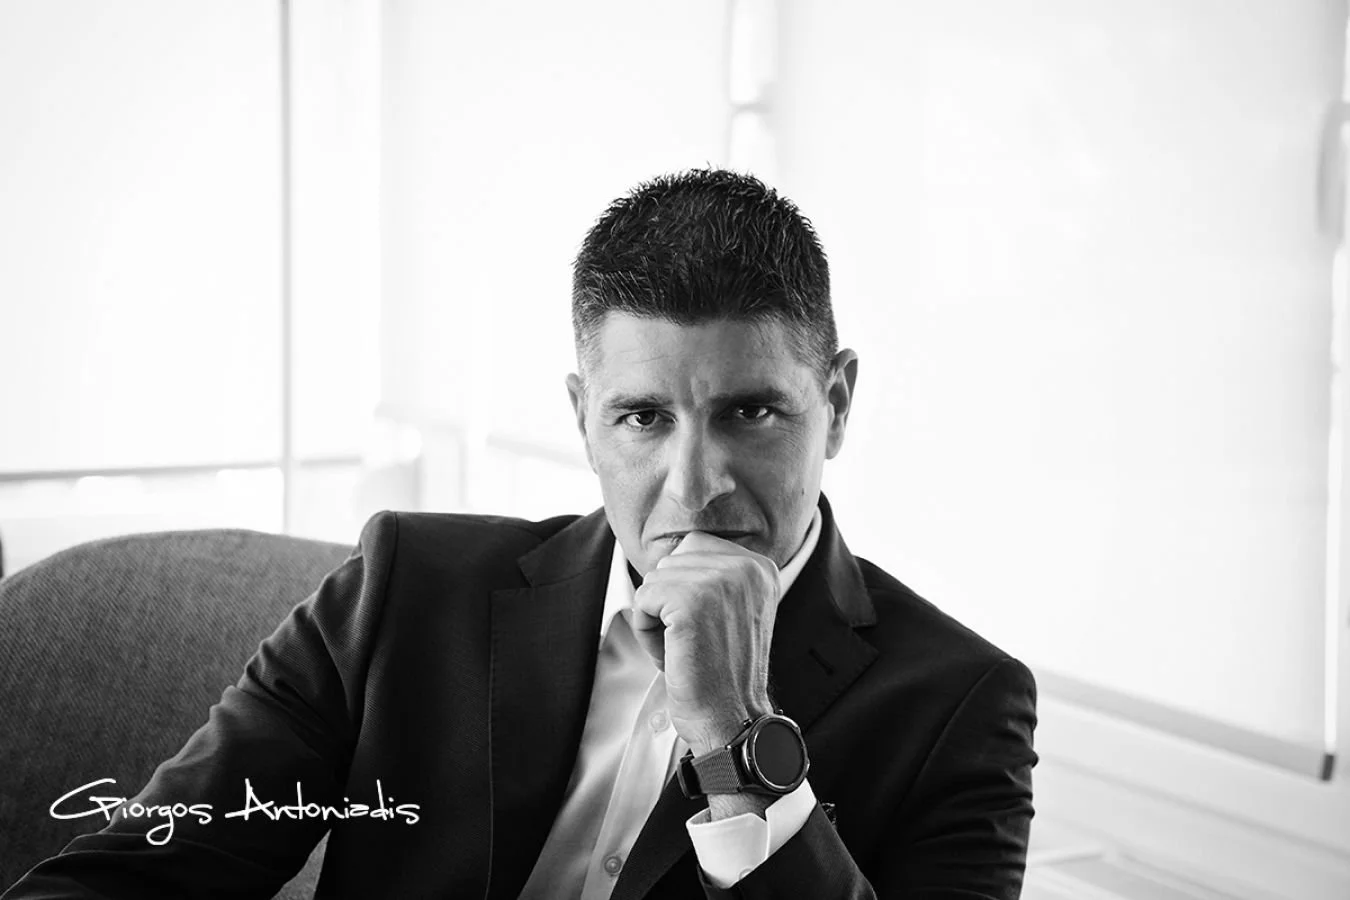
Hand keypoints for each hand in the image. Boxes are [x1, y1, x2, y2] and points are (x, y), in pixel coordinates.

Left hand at [631, 532, 779, 755]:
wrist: (731, 719)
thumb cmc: (721, 670)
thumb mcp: (732, 609)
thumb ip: (712, 575)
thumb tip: (668, 554)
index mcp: (760, 567)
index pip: (694, 546)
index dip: (684, 586)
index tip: (705, 624)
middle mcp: (747, 567)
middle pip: (672, 561)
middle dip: (668, 601)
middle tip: (693, 641)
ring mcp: (720, 582)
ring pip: (655, 579)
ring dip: (656, 617)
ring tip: (684, 648)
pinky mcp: (691, 602)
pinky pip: (643, 598)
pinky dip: (645, 630)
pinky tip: (671, 654)